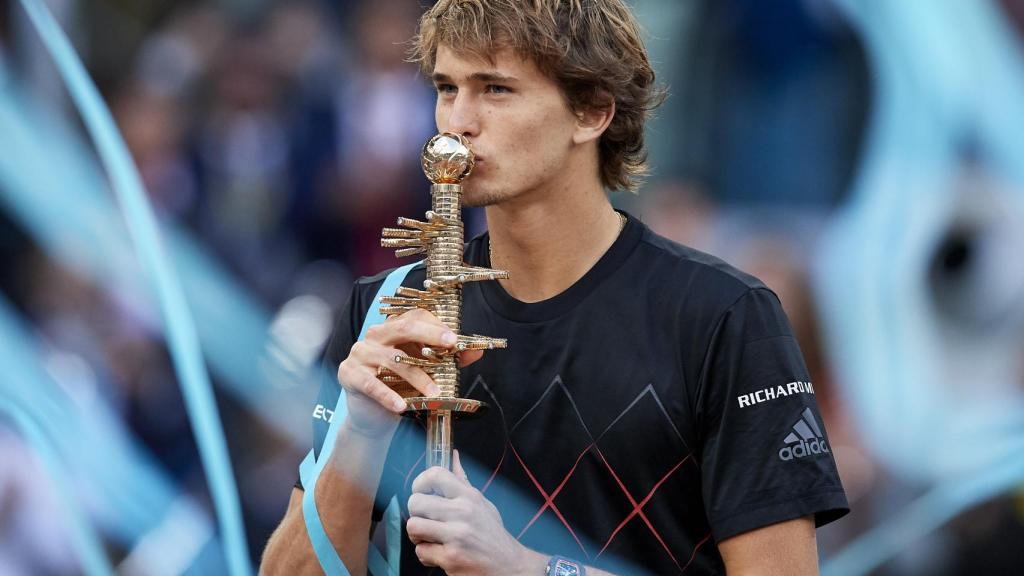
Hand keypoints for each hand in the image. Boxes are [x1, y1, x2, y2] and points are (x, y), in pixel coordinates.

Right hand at [337, 309, 484, 437]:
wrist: (374, 417)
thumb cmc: (401, 388)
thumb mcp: (427, 373)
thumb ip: (449, 360)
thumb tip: (476, 352)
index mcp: (394, 329)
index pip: (415, 316)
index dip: (437, 325)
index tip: (456, 339)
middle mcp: (376, 335)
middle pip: (404, 327)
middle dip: (430, 334)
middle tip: (451, 344)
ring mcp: (361, 353)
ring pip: (393, 360)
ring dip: (417, 377)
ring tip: (435, 393)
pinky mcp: (349, 374)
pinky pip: (371, 383)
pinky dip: (388, 395)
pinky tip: (401, 405)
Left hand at [407, 452, 541, 574]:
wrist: (508, 565)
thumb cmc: (492, 534)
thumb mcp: (482, 503)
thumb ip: (463, 481)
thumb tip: (453, 456)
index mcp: (469, 496)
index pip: (435, 474)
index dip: (419, 482)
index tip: (420, 492)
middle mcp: (463, 513)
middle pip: (416, 501)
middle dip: (415, 513)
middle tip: (425, 520)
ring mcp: (456, 536)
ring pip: (413, 526)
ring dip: (417, 535)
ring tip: (429, 537)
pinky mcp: (450, 557)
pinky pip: (420, 551)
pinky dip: (426, 555)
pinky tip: (439, 554)